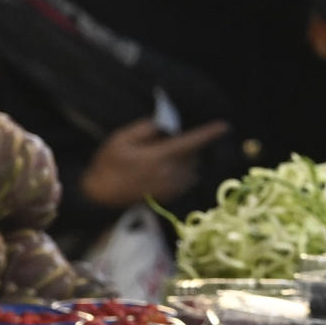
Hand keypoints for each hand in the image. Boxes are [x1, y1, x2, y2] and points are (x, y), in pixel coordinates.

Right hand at [77, 117, 227, 209]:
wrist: (100, 199)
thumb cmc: (108, 166)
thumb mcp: (120, 140)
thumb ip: (145, 129)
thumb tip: (166, 125)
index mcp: (159, 157)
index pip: (190, 142)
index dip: (208, 133)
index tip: (225, 126)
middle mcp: (170, 174)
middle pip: (194, 154)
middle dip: (187, 145)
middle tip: (163, 144)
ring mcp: (173, 188)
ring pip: (192, 167)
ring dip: (185, 159)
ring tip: (159, 160)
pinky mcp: (172, 197)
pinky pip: (187, 180)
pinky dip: (182, 172)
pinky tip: (162, 171)